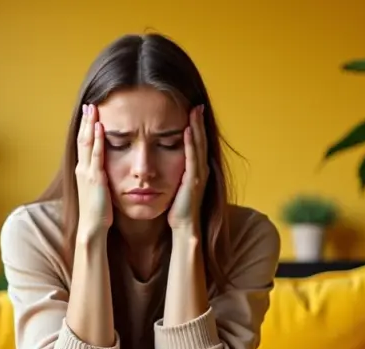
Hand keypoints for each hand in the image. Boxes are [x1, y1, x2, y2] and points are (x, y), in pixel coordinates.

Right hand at [75, 103, 112, 239]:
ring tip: (93, 108)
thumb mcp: (97, 191)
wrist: (91, 228)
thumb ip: (98, 179)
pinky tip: (100, 127)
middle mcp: (82, 169)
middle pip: (82, 139)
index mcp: (82, 171)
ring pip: (87, 143)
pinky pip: (96, 154)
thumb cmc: (97, 213)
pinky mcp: (95, 178)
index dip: (85, 128)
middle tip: (89, 104)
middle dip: (85, 121)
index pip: (83, 145)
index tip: (88, 114)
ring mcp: (87, 172)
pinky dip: (98, 139)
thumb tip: (104, 171)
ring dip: (90, 124)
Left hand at [168, 105, 207, 229]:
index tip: (192, 111)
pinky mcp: (193, 181)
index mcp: (196, 170)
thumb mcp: (176, 187)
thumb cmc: (178, 210)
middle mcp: (200, 170)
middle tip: (196, 104)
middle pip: (200, 141)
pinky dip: (190, 143)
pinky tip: (188, 130)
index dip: (195, 127)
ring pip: (199, 146)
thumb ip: (174, 173)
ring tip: (195, 110)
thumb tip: (163, 163)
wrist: (185, 227)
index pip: (196, 144)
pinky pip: (192, 158)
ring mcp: (199, 175)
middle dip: (199, 122)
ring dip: (197, 127)